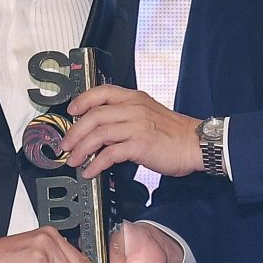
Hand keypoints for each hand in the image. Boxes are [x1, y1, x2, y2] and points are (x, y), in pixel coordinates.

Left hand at [63, 84, 204, 176]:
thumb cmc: (175, 133)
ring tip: (74, 160)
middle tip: (66, 145)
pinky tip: (91, 170)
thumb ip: (127, 116)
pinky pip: (110, 153)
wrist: (197, 144)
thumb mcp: (149, 114)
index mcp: (135, 98)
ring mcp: (137, 126)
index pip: (102, 92)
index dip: (82, 101)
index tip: (71, 112)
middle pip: (94, 115)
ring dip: (81, 149)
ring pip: (99, 133)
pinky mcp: (140, 145)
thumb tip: (103, 129)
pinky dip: (96, 163)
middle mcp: (134, 108)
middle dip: (75, 132)